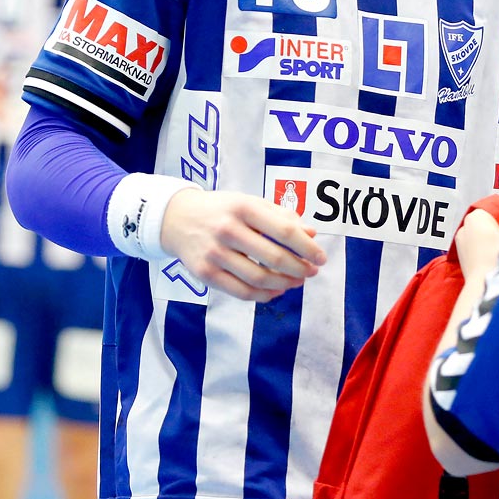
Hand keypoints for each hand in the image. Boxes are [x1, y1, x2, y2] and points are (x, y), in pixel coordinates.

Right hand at [159, 189, 326, 301]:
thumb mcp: (251, 203)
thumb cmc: (223, 210)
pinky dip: (263, 296)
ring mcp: (214, 253)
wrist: (177, 218)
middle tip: (311, 272)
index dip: (307, 247)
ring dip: (284, 284)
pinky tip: (276, 291)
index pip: (284, 231)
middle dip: (299, 268)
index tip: (321, 257)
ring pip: (259, 278)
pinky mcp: (205, 274)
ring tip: (297, 282)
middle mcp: (228, 230)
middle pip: (274, 257)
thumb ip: (282, 216)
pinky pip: (241, 292)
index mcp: (244, 208)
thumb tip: (311, 234)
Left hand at [455, 207, 498, 283]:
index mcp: (477, 217)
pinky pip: (475, 245)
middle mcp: (465, 226)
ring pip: (481, 233)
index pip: (496, 208)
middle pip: (488, 221)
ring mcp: (461, 240)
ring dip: (492, 239)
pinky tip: (494, 257)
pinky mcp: (461, 254)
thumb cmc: (497, 261)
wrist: (482, 287)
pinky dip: (484, 248)